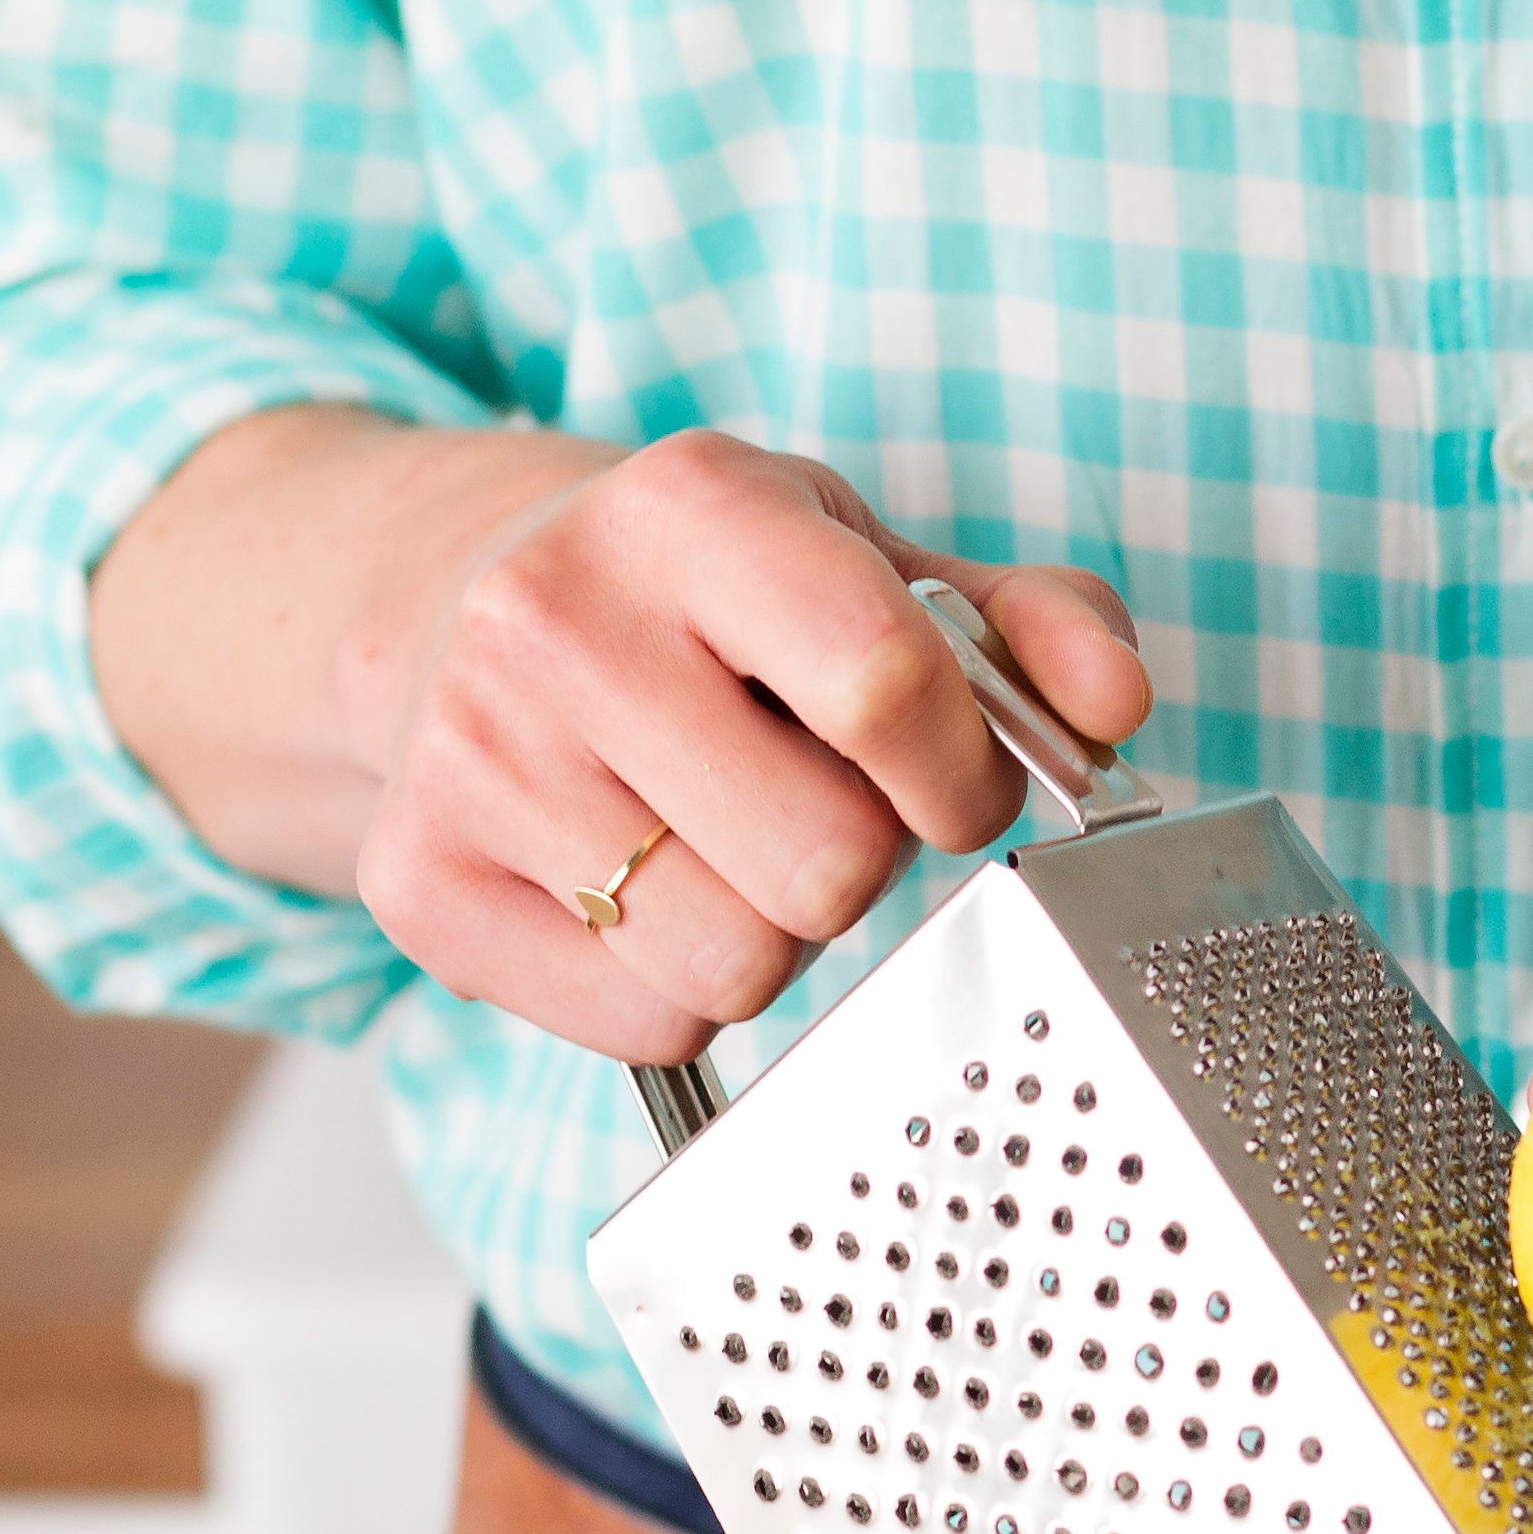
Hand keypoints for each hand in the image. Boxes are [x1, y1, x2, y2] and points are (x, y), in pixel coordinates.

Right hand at [348, 431, 1149, 1063]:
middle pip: (826, 866)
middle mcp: (555, 617)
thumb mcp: (870, 565)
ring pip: (737, 969)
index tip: (952, 780)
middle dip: (859, 863)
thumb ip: (1029, 627)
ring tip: (722, 843)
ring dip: (771, 936)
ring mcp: (471, 755)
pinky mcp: (420, 881)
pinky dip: (678, 995)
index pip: (888, 683)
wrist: (449, 607)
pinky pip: (646, 1025)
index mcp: (691, 507)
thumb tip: (1113, 706)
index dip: (963, 774)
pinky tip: (642, 894)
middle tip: (812, 806)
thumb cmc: (706, 605)